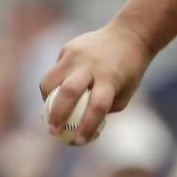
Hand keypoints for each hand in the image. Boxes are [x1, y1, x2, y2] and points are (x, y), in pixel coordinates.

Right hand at [38, 21, 153, 144]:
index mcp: (111, 78)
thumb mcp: (125, 91)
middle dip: (57, 115)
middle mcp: (92, 65)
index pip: (97, 106)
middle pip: (68, 92)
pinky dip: (55, 83)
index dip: (87, 126)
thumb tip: (80, 126)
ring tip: (50, 111)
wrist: (130, 35)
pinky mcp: (68, 48)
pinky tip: (61, 88)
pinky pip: (56, 70)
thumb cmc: (128, 71)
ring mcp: (77, 55)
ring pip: (50, 80)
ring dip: (46, 99)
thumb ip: (105, 107)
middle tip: (52, 131)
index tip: (79, 141)